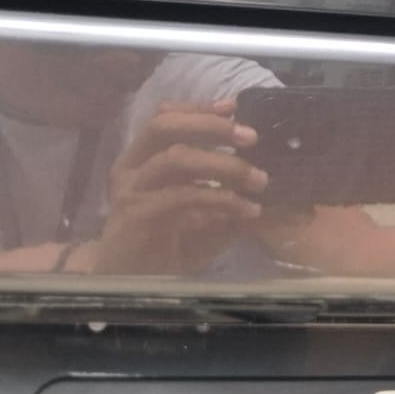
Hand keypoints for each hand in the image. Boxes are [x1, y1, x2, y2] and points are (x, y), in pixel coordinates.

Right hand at [90, 101, 266, 274]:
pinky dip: (218, 198)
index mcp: (141, 158)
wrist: (130, 286)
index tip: (234, 107)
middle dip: (210, 125)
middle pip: (164, 126)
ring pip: (176, 158)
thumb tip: (263, 171)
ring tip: (259, 180)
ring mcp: (131, 190)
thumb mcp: (202, 210)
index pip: (164, 117)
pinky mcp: (136, 215)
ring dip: (224, 164)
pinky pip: (181, 196)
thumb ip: (224, 187)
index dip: (198, 108)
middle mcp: (131, 168)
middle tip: (251, 137)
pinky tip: (243, 210)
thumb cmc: (167, 243)